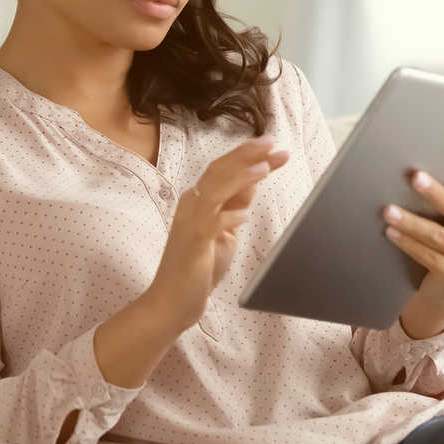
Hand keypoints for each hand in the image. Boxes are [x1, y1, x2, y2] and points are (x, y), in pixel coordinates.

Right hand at [148, 135, 289, 332]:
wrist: (171, 301)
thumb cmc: (198, 267)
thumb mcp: (224, 230)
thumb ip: (235, 204)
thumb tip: (254, 177)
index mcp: (198, 201)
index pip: (224, 170)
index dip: (247, 155)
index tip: (273, 146)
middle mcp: (191, 206)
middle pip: (219, 171)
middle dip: (247, 155)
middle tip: (272, 142)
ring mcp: (190, 223)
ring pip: (215, 190)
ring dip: (240, 177)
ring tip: (265, 166)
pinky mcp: (193, 243)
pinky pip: (211, 224)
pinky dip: (228, 217)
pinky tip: (245, 215)